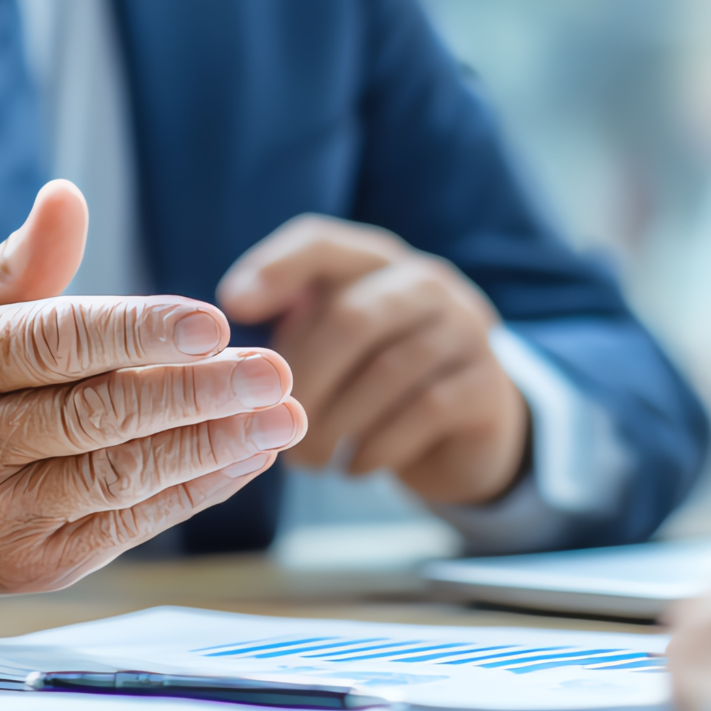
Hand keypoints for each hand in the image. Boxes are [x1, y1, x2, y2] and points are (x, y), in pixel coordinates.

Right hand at [0, 181, 306, 610]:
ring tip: (284, 417)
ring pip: (120, 476)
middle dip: (198, 394)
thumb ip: (23, 264)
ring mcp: (4, 512)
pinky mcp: (36, 565)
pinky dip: (195, 491)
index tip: (212, 321)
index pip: (57, 343)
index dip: (136, 332)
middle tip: (275, 370)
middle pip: (98, 415)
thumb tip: (68, 195)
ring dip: (212, 447)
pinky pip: (129, 524)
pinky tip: (249, 458)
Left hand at [217, 216, 526, 506]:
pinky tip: (353, 467)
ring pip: (389, 371)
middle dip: (302, 381)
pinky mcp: (488, 385)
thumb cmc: (373, 379)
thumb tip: (223, 339)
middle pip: (352, 317)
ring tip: (307, 461)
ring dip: (336, 424)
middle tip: (269, 429)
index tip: (233, 305)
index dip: (276, 267)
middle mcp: (426, 284)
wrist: (465, 427)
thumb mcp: (332, 343)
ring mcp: (466, 330)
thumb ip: (288, 329)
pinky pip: (426, 410)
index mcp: (375, 262)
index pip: (322, 243)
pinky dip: (377, 446)